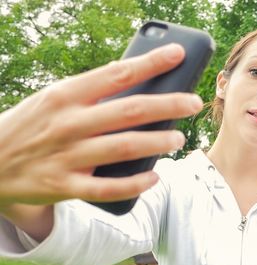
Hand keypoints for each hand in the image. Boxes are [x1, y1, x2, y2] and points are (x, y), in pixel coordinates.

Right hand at [0, 43, 201, 205]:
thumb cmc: (32, 124)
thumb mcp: (54, 99)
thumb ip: (91, 94)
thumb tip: (139, 84)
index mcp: (66, 95)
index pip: (117, 74)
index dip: (151, 64)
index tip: (179, 55)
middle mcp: (68, 123)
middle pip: (129, 111)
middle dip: (168, 105)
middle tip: (193, 103)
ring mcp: (66, 156)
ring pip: (123, 148)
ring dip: (157, 143)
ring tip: (178, 139)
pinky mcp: (64, 186)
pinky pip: (107, 188)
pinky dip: (134, 184)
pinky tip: (155, 176)